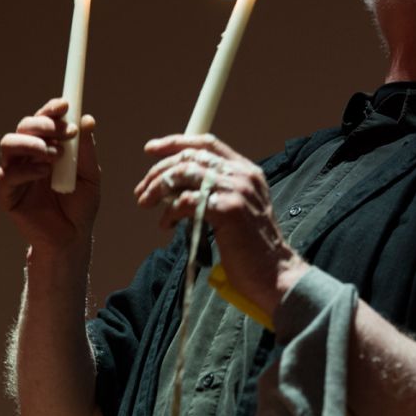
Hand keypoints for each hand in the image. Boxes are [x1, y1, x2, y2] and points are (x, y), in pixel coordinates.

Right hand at [0, 98, 100, 254]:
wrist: (73, 237)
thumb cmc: (81, 205)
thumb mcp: (91, 174)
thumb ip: (85, 149)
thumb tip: (87, 119)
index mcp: (47, 147)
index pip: (43, 120)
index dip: (51, 109)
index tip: (67, 105)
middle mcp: (27, 156)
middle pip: (24, 126)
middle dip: (44, 124)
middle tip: (66, 132)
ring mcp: (14, 174)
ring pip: (9, 144)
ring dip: (32, 142)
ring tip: (54, 153)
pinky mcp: (6, 195)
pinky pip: (7, 176)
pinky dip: (27, 170)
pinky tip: (45, 172)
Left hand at [133, 134, 307, 315]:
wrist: (273, 273)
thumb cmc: (250, 247)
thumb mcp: (237, 208)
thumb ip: (215, 190)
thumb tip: (174, 186)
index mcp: (247, 170)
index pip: (207, 144)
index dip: (175, 143)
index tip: (150, 149)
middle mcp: (243, 175)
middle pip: (191, 157)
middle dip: (159, 171)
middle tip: (142, 191)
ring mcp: (237, 190)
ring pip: (185, 174)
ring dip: (158, 189)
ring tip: (146, 204)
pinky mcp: (228, 209)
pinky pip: (186, 201)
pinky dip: (170, 212)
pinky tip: (166, 225)